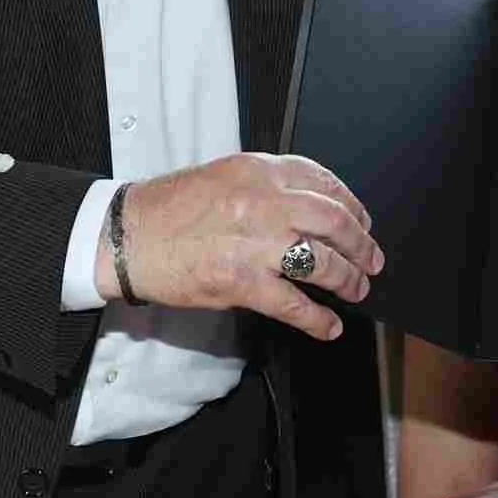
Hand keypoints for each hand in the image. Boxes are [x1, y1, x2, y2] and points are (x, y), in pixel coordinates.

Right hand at [110, 152, 383, 341]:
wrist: (126, 237)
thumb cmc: (169, 209)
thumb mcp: (223, 177)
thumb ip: (267, 186)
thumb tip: (308, 209)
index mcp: (259, 170)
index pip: (323, 181)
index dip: (351, 204)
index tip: (362, 221)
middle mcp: (264, 202)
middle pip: (334, 221)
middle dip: (361, 244)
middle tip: (372, 259)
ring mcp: (255, 243)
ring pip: (323, 262)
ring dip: (348, 279)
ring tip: (357, 289)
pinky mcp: (241, 282)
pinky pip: (294, 304)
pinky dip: (318, 319)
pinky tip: (329, 326)